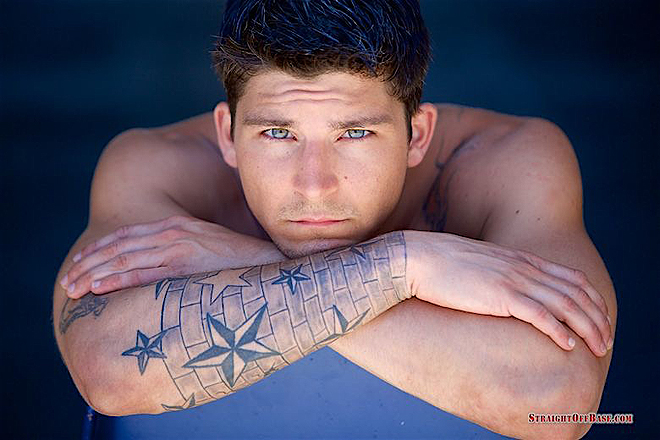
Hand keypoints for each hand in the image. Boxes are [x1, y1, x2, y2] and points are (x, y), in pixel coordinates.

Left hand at [60, 215, 286, 298]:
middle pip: (121, 245)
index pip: (130, 235)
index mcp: (181, 226)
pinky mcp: (188, 262)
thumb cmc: (245, 263)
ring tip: (74, 288)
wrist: (275, 262)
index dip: (102, 248)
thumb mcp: (211, 249)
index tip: (84, 262)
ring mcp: (181, 246)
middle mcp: (176, 232)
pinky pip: (146, 271)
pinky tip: (99, 288)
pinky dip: (118, 279)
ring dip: (95, 273)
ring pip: (126, 257)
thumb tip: (173, 272)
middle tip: (69, 281)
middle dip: (90, 263)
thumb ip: (189, 254)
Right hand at [405, 230, 612, 356]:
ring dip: (587, 327)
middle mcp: (523, 267)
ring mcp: (513, 280)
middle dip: (597, 318)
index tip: (599, 318)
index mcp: (520, 259)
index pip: (571, 277)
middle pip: (575, 292)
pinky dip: (559, 330)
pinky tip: (568, 345)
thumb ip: (499, 274)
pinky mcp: (500, 295)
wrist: (417, 258)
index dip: (591, 299)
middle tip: (605, 340)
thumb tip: (505, 291)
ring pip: (565, 304)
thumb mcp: (480, 264)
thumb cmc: (441, 264)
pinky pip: (540, 314)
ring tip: (597, 347)